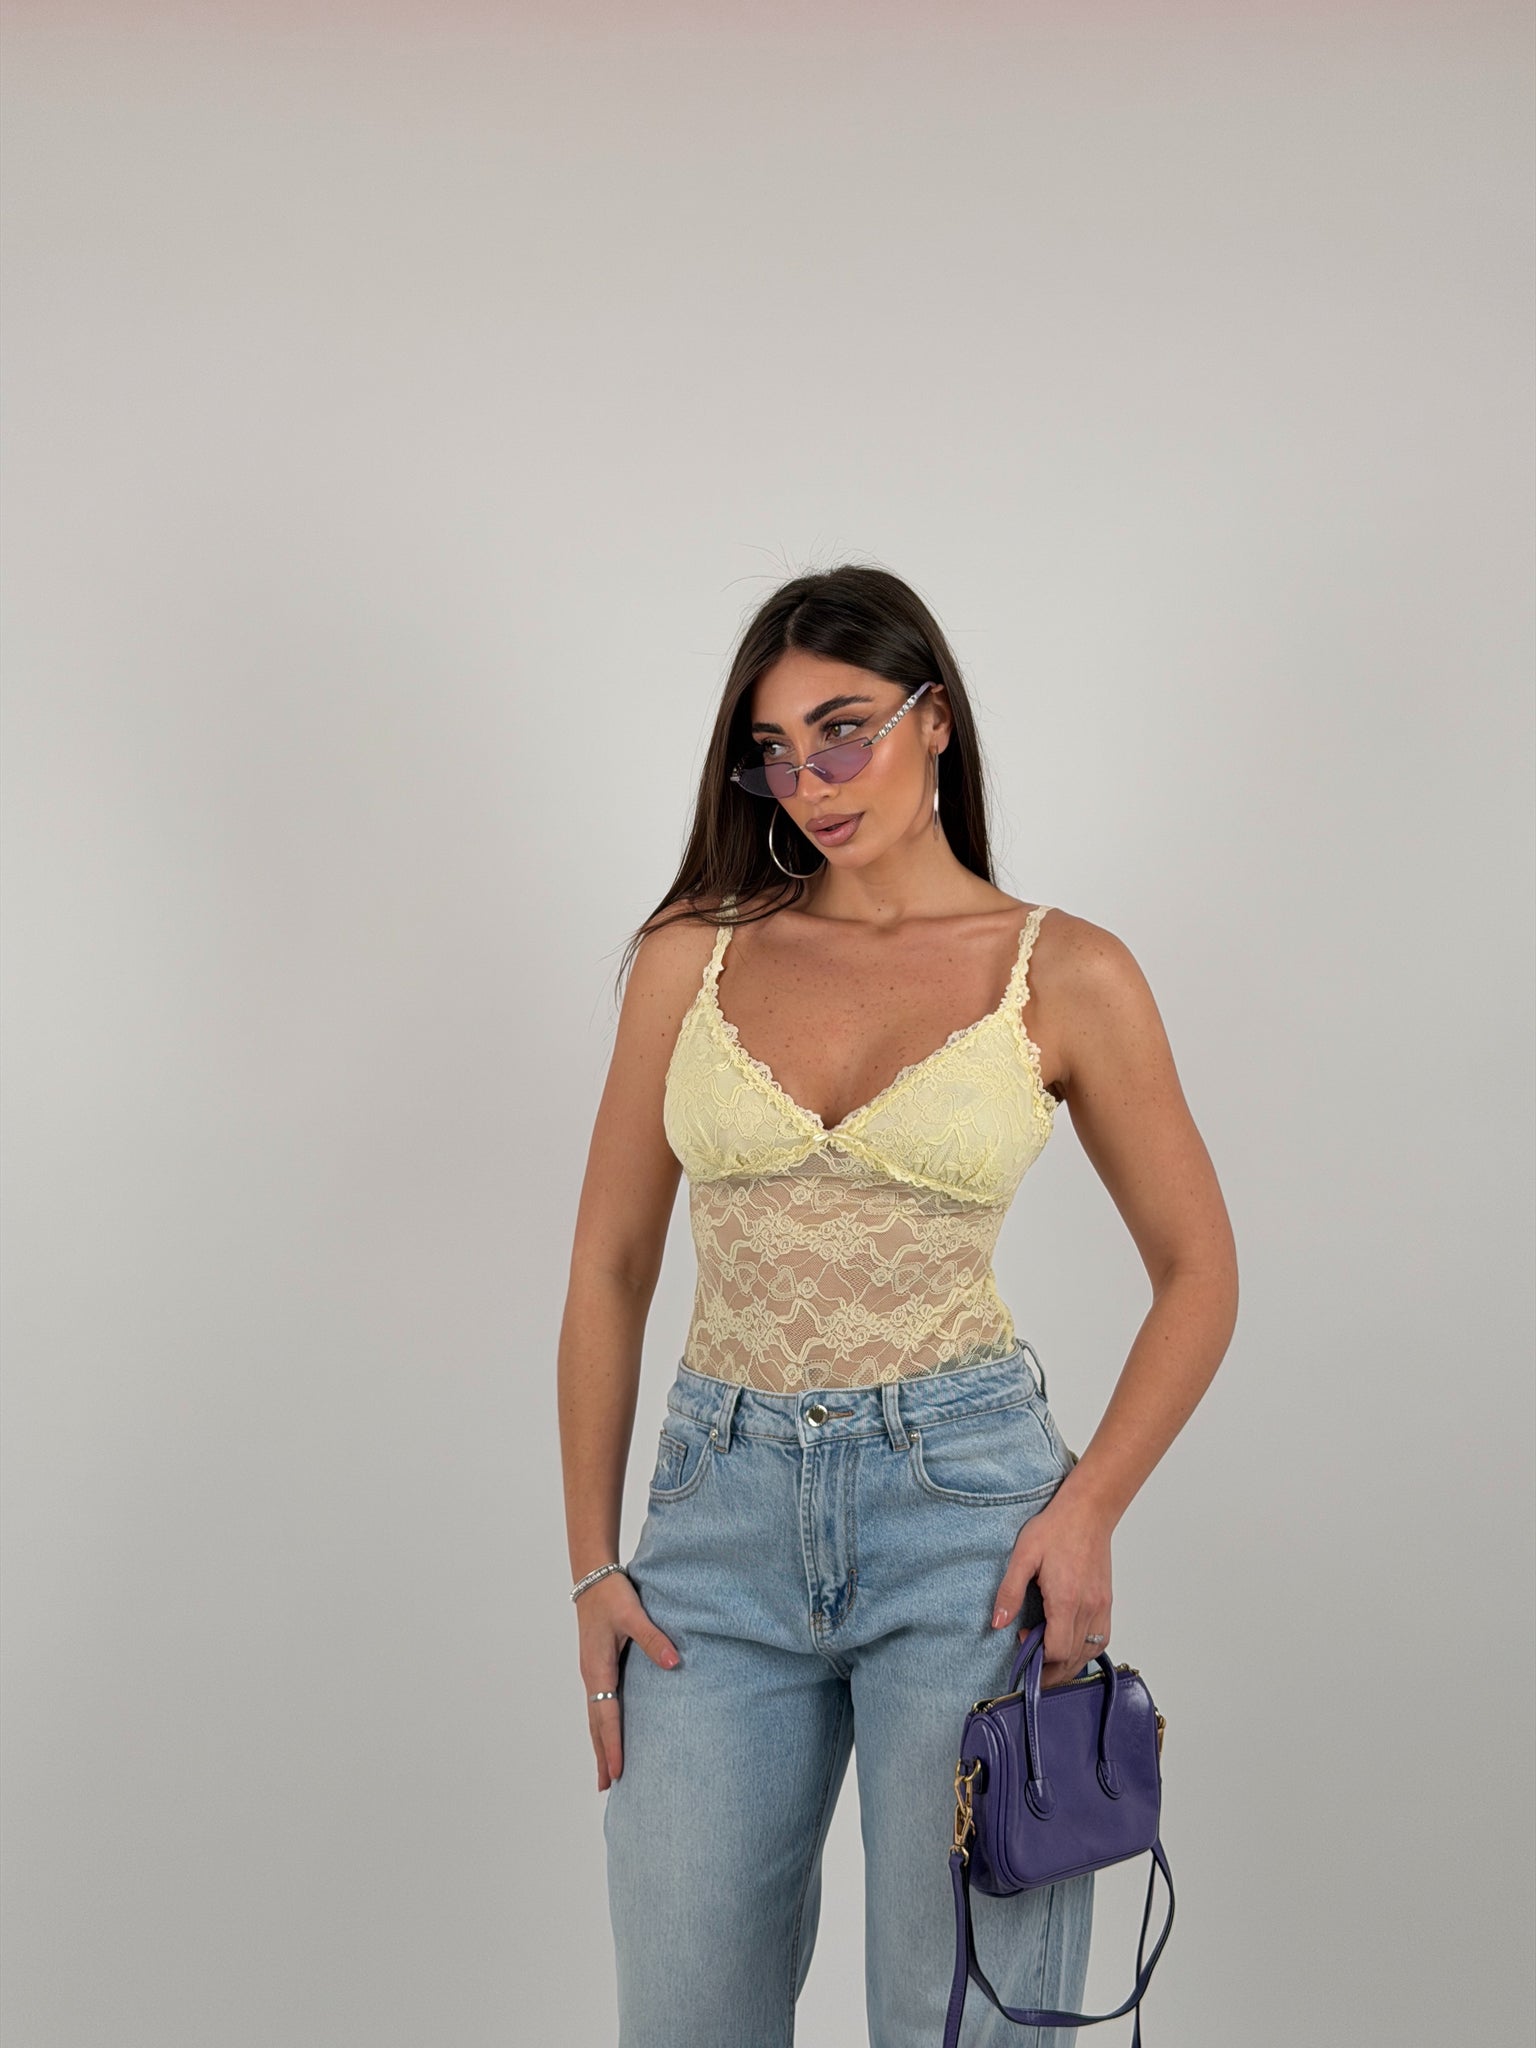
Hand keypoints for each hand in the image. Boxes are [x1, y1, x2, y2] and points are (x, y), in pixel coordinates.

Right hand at [577, 1572, 680, 1789]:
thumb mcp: (633, 1613)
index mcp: (598, 1668)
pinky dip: (603, 1723)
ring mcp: (593, 1671)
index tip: (618, 1772)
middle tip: (606, 1787)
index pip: (605, 1716)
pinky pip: (600, 1702)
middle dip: (602, 1754)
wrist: (592, 1576)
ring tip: (607, 1769)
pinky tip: (611, 1730)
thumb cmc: (611, 1594)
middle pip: (596, 1724)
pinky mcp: (599, 1664)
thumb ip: (652, 1638)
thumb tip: (672, 1663)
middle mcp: (592, 1674)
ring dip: (601, 1742)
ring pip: (596, 1714)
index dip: (612, 1745)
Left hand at [990, 1490, 1113, 1689]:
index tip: (1023, 1643)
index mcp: (1066, 1599)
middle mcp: (1088, 1608)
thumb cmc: (1056, 1528)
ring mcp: (1101, 1606)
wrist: (1088, 1511)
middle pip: (1073, 1659)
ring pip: (1089, 1653)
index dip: (1038, 1657)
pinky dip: (1086, 1651)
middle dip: (1051, 1670)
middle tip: (1032, 1666)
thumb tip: (998, 1623)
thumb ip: (1010, 1591)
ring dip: (1069, 1664)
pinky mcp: (1107, 1602)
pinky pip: (1102, 1640)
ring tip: (1049, 1659)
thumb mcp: (1023, 1555)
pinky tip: (1071, 1646)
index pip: (1057, 1650)